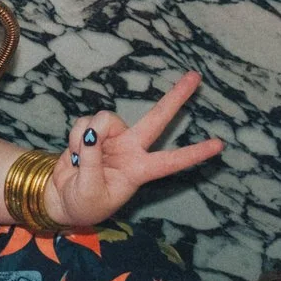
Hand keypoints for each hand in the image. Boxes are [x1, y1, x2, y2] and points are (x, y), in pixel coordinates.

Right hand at [44, 72, 224, 229]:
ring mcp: (113, 138)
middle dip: (176, 97)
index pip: (171, 161)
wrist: (61, 200)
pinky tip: (74, 152)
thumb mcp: (89, 191)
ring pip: (106, 119)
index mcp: (138, 171)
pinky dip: (75, 136)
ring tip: (79, 158)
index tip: (219, 145)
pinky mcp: (93, 132)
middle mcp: (131, 150)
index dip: (194, 153)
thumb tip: (94, 133)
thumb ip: (92, 162)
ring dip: (87, 135)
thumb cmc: (82, 204)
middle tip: (196, 76)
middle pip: (158, 119)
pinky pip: (85, 123)